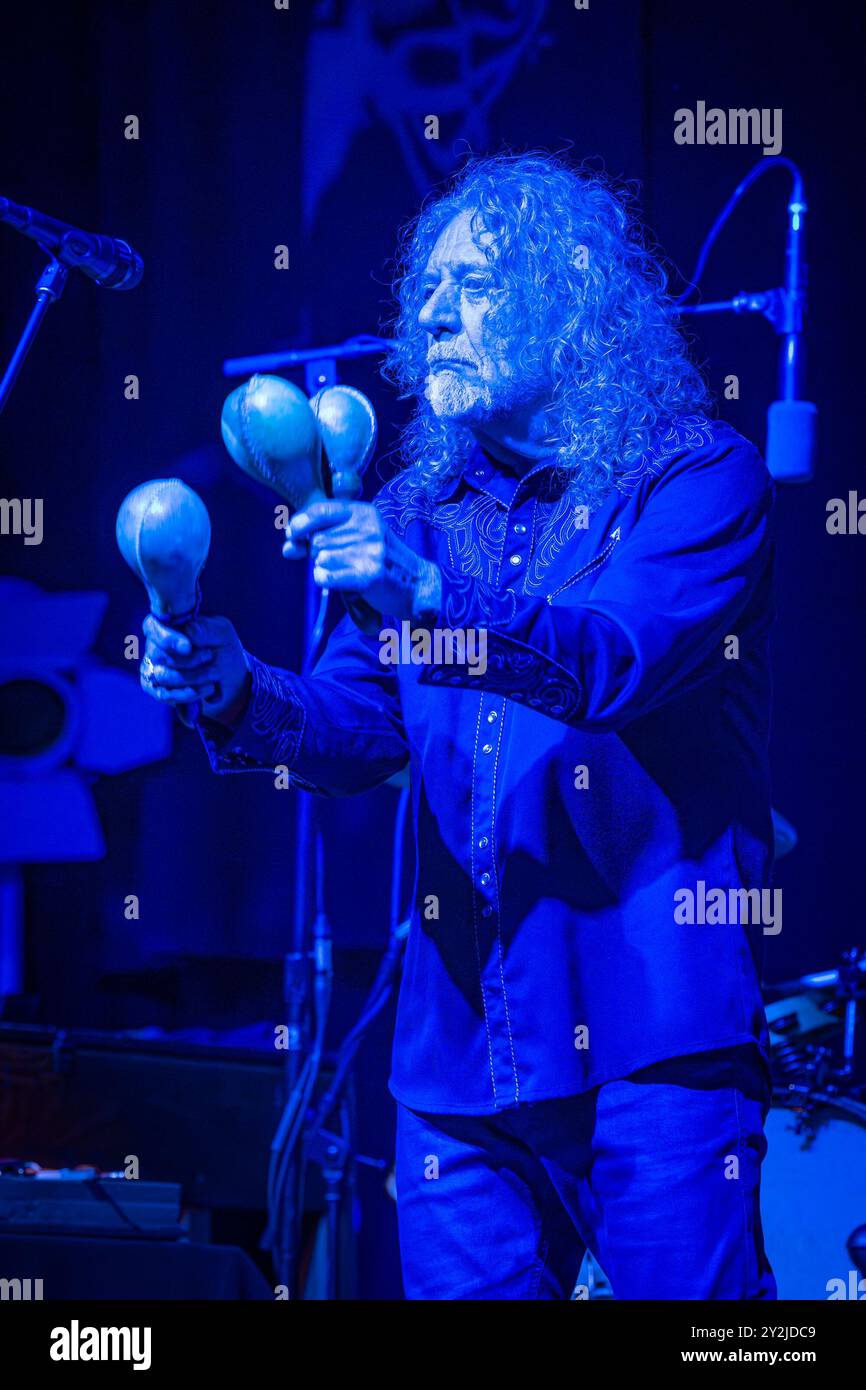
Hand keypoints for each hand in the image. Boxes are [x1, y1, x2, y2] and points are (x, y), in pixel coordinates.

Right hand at [140, 613, 250, 724]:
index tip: (188, 648)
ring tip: (215, 674)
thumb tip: (187, 631)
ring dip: (194, 677)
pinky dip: (188, 694)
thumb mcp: (222, 633)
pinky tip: (207, 689)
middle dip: (189, 660)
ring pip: (163, 676)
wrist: (232, 678)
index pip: (152, 627)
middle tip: (210, 656)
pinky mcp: (159, 690)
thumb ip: (205, 628)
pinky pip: (164, 695)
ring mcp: (155, 669)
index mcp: (168, 626)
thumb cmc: (223, 649)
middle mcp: (156, 647)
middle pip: (159, 655)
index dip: (167, 639)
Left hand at [284, 501, 438, 620]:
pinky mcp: (369, 574)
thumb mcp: (357, 539)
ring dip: (326, 569)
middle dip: (318, 553)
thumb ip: (322, 538)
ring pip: (320, 560)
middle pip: (317, 540)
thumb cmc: (380, 560)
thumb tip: (287, 547)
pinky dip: (326, 580)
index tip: (292, 534)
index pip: (321, 511)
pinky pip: (326, 576)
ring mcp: (370, 551)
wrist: (416, 584)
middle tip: (340, 561)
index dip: (301, 523)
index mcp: (365, 513)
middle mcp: (368, 528)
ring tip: (347, 571)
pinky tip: (338, 581)